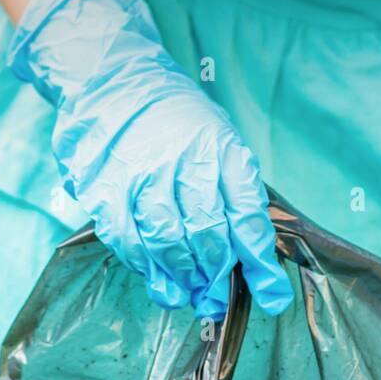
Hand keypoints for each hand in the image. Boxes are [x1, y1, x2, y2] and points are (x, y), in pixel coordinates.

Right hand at [8, 0, 291, 318]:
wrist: (113, 79)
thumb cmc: (175, 121)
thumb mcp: (218, 142)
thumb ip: (234, 196)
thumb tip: (252, 260)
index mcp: (221, 149)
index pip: (247, 215)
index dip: (260, 262)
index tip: (272, 298)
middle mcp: (185, 160)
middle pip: (209, 234)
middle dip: (217, 277)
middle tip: (217, 300)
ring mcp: (144, 174)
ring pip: (169, 242)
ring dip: (184, 278)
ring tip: (191, 294)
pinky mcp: (108, 188)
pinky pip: (130, 241)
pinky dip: (147, 268)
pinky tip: (159, 279)